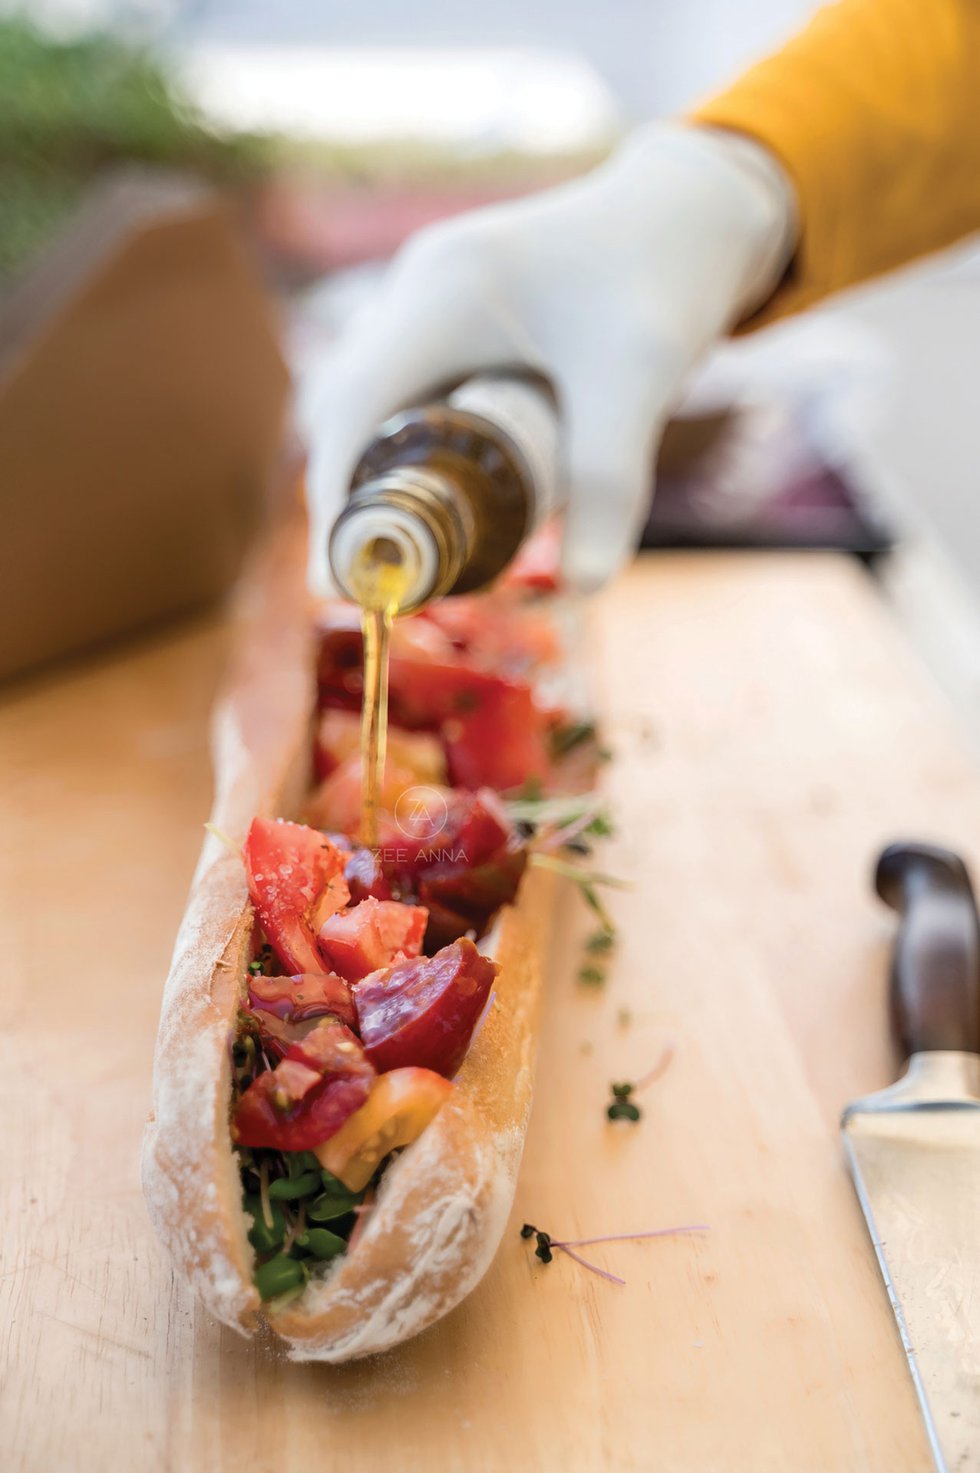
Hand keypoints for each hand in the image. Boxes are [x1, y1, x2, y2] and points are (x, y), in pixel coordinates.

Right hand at [302, 123, 795, 593]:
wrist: (700, 208)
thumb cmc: (667, 279)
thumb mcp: (641, 381)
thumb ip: (610, 482)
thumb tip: (586, 586)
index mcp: (445, 293)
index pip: (352, 408)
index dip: (335, 500)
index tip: (336, 582)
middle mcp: (420, 287)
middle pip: (347, 408)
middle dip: (353, 497)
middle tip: (376, 579)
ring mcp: (433, 295)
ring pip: (374, 399)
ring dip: (380, 473)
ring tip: (409, 551)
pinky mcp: (457, 312)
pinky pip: (409, 387)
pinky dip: (412, 446)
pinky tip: (445, 496)